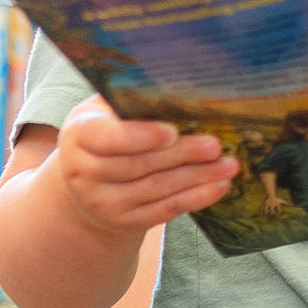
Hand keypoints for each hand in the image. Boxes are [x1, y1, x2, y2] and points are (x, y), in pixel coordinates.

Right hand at [50, 98, 240, 238]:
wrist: (87, 184)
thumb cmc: (106, 133)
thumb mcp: (105, 112)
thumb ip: (131, 101)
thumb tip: (180, 86)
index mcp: (79, 136)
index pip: (107, 137)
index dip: (141, 136)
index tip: (173, 131)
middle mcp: (84, 173)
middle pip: (139, 165)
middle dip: (181, 155)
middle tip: (215, 145)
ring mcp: (103, 202)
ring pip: (157, 189)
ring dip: (197, 177)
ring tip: (228, 165)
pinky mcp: (125, 222)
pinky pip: (165, 210)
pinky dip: (195, 198)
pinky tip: (219, 186)